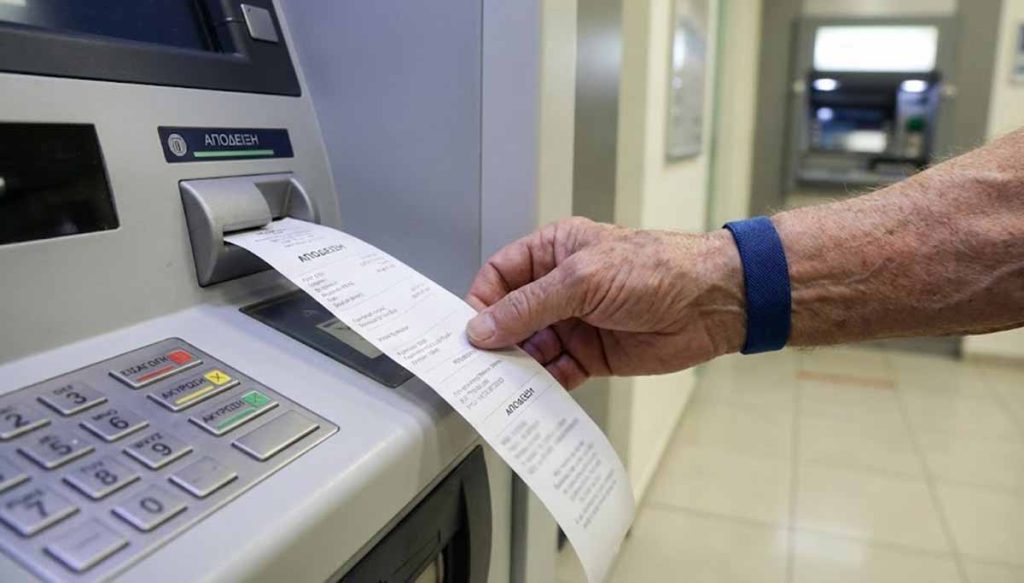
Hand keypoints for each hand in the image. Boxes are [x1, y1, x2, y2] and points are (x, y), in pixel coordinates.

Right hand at [465, 217, 745, 388]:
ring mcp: (575, 322)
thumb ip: (529, 305)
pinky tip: (533, 396)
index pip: (501, 275)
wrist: (712, 304)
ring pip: (530, 349)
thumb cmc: (657, 269)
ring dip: (517, 367)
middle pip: (511, 316)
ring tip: (502, 384)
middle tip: (477, 365)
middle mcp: (561, 287)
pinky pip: (556, 373)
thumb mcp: (582, 279)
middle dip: (495, 340)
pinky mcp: (592, 355)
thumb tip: (483, 327)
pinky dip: (543, 386)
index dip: (482, 301)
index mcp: (554, 252)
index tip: (468, 330)